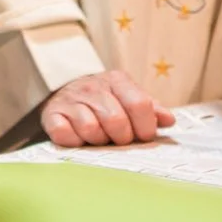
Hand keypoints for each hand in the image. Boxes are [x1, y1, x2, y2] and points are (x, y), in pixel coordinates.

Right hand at [42, 70, 175, 146]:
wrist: (65, 93)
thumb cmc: (105, 101)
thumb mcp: (129, 98)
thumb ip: (150, 109)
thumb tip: (169, 120)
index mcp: (117, 80)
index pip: (140, 105)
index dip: (145, 127)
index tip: (143, 135)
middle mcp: (93, 87)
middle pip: (116, 121)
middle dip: (121, 137)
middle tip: (118, 138)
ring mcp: (71, 100)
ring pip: (91, 130)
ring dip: (98, 140)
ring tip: (98, 136)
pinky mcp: (52, 115)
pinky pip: (65, 135)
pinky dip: (74, 141)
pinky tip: (78, 137)